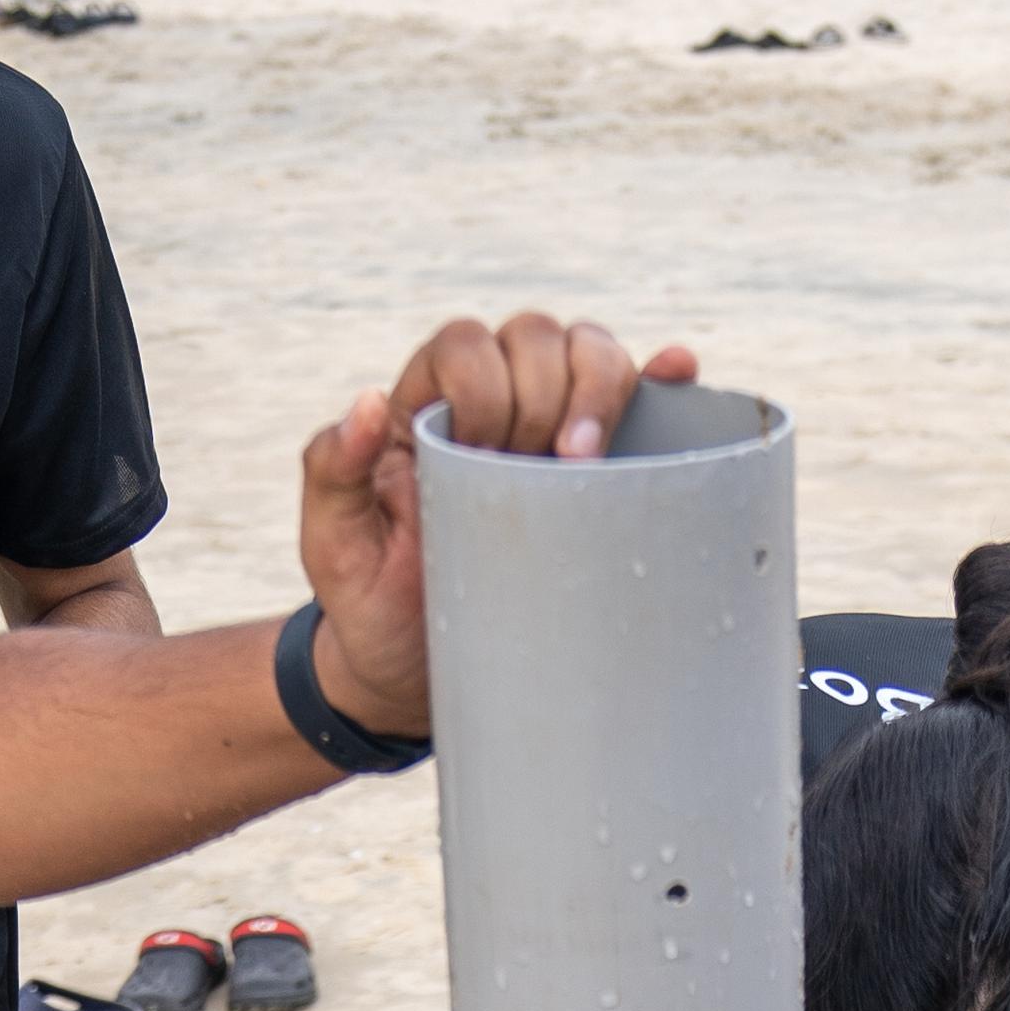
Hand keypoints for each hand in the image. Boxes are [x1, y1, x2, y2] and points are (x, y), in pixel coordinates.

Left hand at [298, 321, 701, 741]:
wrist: (422, 674)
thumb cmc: (373, 606)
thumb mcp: (333, 544)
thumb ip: (333, 468)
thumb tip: (369, 400)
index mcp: (427, 405)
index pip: (467, 345)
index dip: (486, 386)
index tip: (484, 456)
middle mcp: (493, 402)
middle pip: (538, 336)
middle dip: (545, 394)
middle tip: (538, 467)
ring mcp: (551, 430)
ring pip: (590, 352)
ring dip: (601, 388)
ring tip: (584, 460)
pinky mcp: (598, 468)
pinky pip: (639, 400)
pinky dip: (662, 378)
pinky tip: (677, 373)